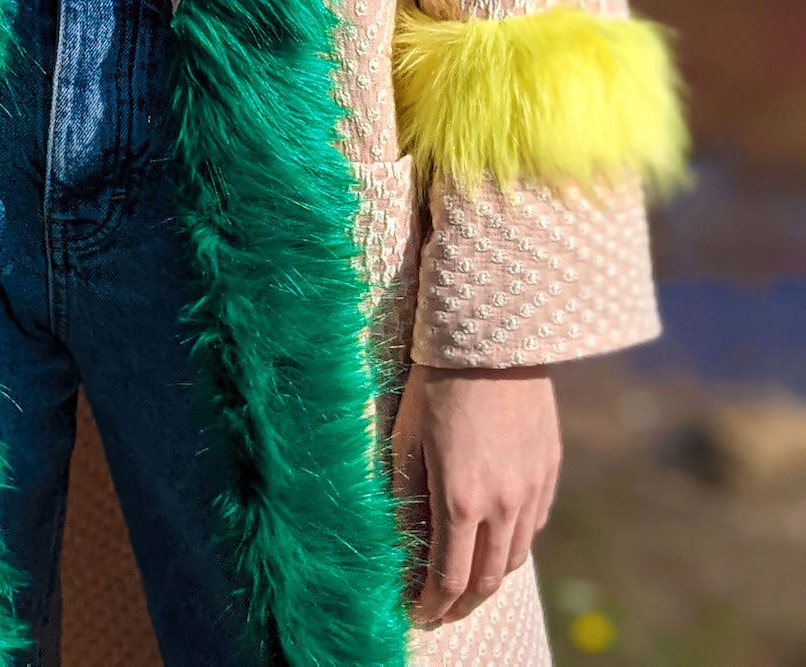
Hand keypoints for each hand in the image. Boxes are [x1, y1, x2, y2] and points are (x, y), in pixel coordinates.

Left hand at [390, 361, 559, 625]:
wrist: (491, 340)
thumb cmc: (435, 386)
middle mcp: (503, 505)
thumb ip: (407, 500)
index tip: (418, 614)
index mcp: (460, 501)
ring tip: (468, 580)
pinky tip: (496, 538)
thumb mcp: (407, 441)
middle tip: (442, 609)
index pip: (449, 578)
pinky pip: (534, 524)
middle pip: (487, 579)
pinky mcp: (549, 469)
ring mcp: (531, 489)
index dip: (432, 604)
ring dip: (489, 576)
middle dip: (462, 603)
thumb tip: (405, 548)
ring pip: (514, 556)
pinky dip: (513, 542)